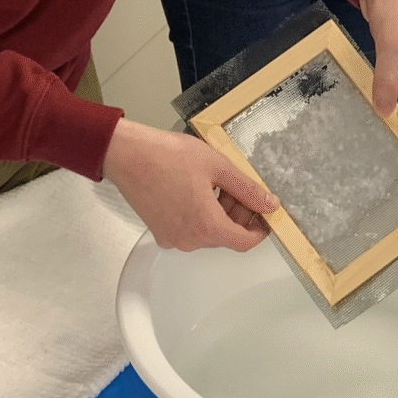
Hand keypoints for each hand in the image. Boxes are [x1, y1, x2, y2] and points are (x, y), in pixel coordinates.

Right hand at [102, 119, 279, 251]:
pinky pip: (190, 229)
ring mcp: (172, 238)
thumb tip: (270, 204)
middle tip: (241, 188)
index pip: (245, 242)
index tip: (264, 213)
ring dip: (221, 213)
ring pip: (208, 233)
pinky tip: (199, 189)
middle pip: (227, 236)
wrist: (127, 155)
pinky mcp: (160, 231)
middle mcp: (189, 239)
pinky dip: (201, 215)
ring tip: (218, 184)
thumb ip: (248, 189)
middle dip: (240, 215)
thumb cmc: (167, 156)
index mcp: (206, 226)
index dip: (260, 229)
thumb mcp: (218, 167)